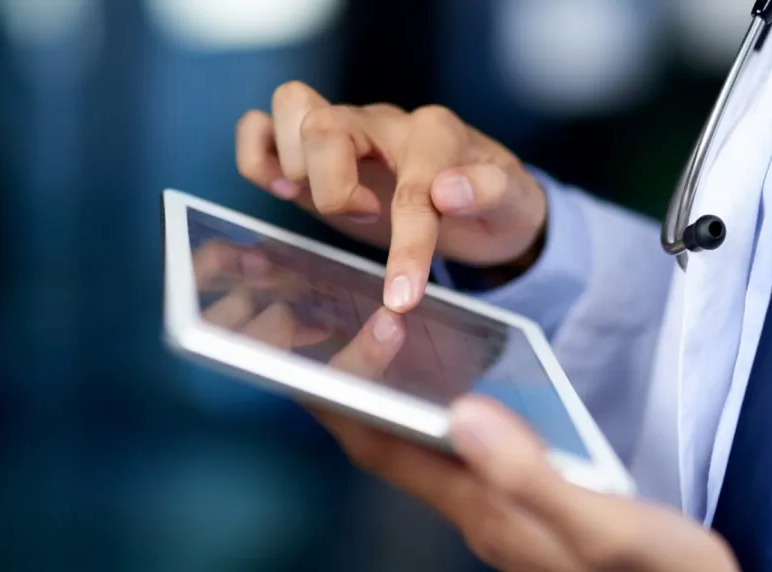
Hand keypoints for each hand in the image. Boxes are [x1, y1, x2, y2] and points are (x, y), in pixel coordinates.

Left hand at [197, 241, 737, 571]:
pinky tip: (445, 387)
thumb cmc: (658, 571)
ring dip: (385, 397)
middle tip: (322, 330)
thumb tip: (463, 412)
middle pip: (390, 445)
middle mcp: (479, 510)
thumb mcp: (604, 524)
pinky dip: (431, 409)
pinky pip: (454, 450)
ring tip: (369, 346)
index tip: (303, 347)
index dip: (339, 397)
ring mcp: (498, 510)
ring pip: (418, 447)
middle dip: (348, 390)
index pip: (385, 447)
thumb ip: (533, 475)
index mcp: (485, 508)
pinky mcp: (521, 505)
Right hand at [235, 81, 546, 311]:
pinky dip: (258, 156)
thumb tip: (448, 191)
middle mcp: (383, 123)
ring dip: (296, 164)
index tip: (402, 298)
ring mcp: (345, 130)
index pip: (411, 186)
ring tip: (325, 201)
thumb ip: (490, 192)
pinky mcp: (313, 152)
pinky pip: (260, 125)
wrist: (483, 199)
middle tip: (365, 218)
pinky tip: (285, 190)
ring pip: (291, 107)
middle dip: (334, 189)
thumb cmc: (494, 203)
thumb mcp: (514, 204)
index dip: (406, 246)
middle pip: (325, 124)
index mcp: (435, 135)